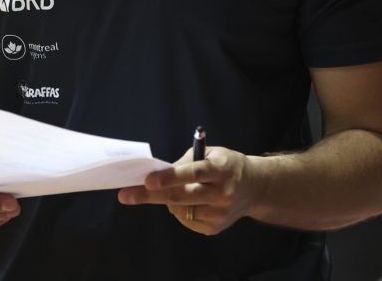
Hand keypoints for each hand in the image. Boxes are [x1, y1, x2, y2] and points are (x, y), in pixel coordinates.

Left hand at [116, 146, 258, 234]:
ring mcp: (220, 213)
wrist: (256, 187)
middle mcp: (222, 192)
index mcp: (221, 168)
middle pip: (180, 196)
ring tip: (170, 190)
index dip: (169, 177)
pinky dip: (179, 210)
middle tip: (126, 194)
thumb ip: (186, 162)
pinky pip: (186, 220)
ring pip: (180, 210)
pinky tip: (189, 201)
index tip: (148, 180)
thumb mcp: (211, 154)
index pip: (192, 173)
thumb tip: (156, 174)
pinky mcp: (216, 227)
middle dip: (150, 195)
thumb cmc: (225, 165)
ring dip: (167, 200)